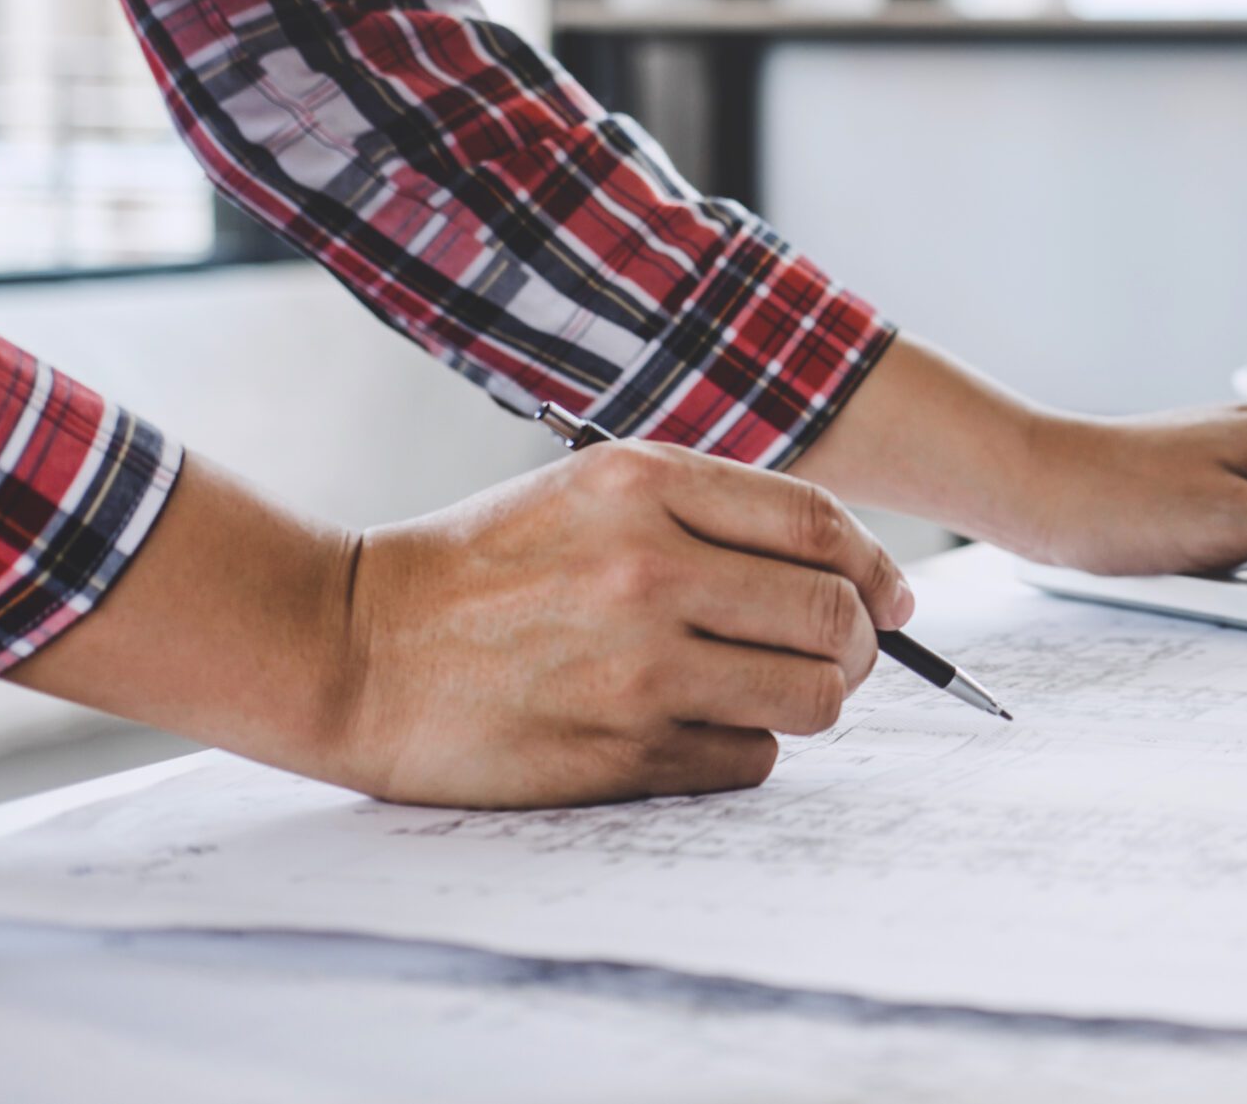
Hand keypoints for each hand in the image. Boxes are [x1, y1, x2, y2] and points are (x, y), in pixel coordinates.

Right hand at [335, 441, 910, 806]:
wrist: (353, 649)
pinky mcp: (621, 750)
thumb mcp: (590, 492)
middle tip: (847, 654)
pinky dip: (745, 749)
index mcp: (645, 486)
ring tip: (775, 693)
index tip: (893, 596)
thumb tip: (848, 571)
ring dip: (813, 700)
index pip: (821, 525)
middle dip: (861, 642)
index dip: (878, 566)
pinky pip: (750, 760)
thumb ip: (711, 513)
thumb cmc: (483, 569)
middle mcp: (648, 570)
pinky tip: (700, 729)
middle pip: (834, 615)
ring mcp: (637, 667)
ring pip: (811, 697)